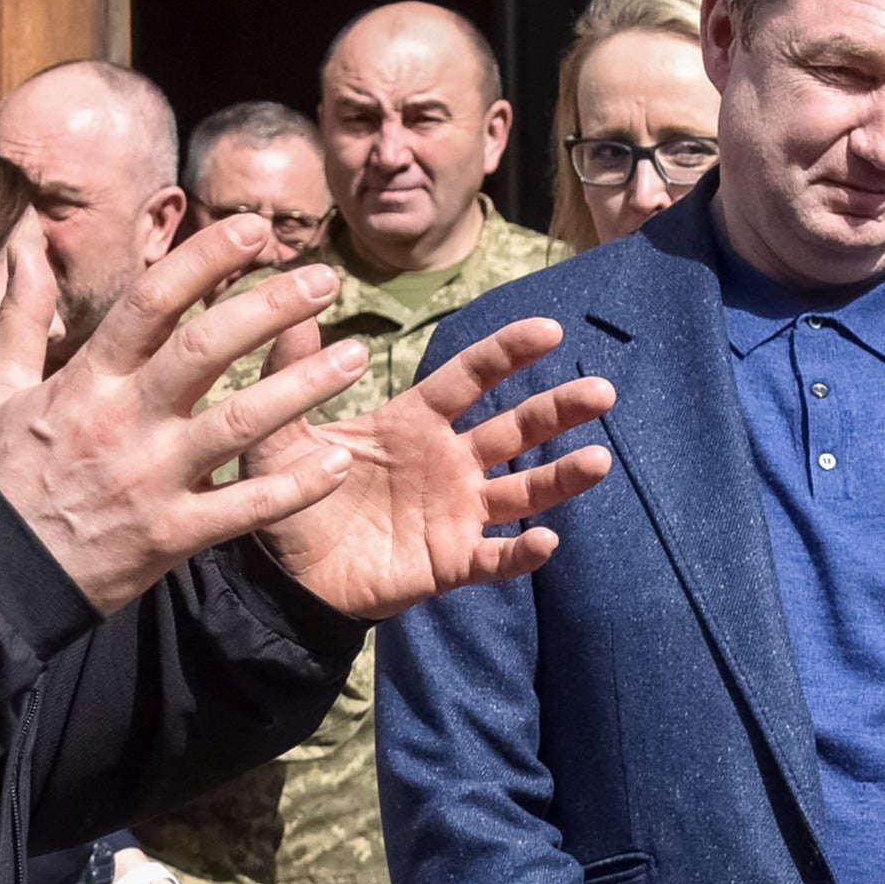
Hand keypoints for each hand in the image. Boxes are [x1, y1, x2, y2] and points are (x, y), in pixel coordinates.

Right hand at [0, 217, 382, 612]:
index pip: (150, 301)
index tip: (256, 229)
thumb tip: (26, 241)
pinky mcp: (172, 535)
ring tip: (356, 356)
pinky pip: (245, 508)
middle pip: (204, 349)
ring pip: (239, 423)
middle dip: (269, 308)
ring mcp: (152, 480)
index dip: (205, 259)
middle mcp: (123, 421)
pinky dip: (294, 487)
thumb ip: (22, 315)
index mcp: (86, 379)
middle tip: (326, 279)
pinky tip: (337, 461)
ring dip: (303, 387)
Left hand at [242, 309, 617, 620]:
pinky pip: (495, 557)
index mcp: (416, 423)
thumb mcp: (282, 433)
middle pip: (515, 429)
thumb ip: (292, 371)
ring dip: (560, 478)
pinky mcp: (450, 562)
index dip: (508, 353)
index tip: (549, 329)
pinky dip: (520, 552)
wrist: (283, 577)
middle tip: (602, 391)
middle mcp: (449, 463)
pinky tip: (546, 541)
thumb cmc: (292, 498)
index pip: (471, 378)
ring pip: (521, 490)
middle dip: (559, 411)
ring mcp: (456, 513)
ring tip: (597, 462)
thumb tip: (293, 306)